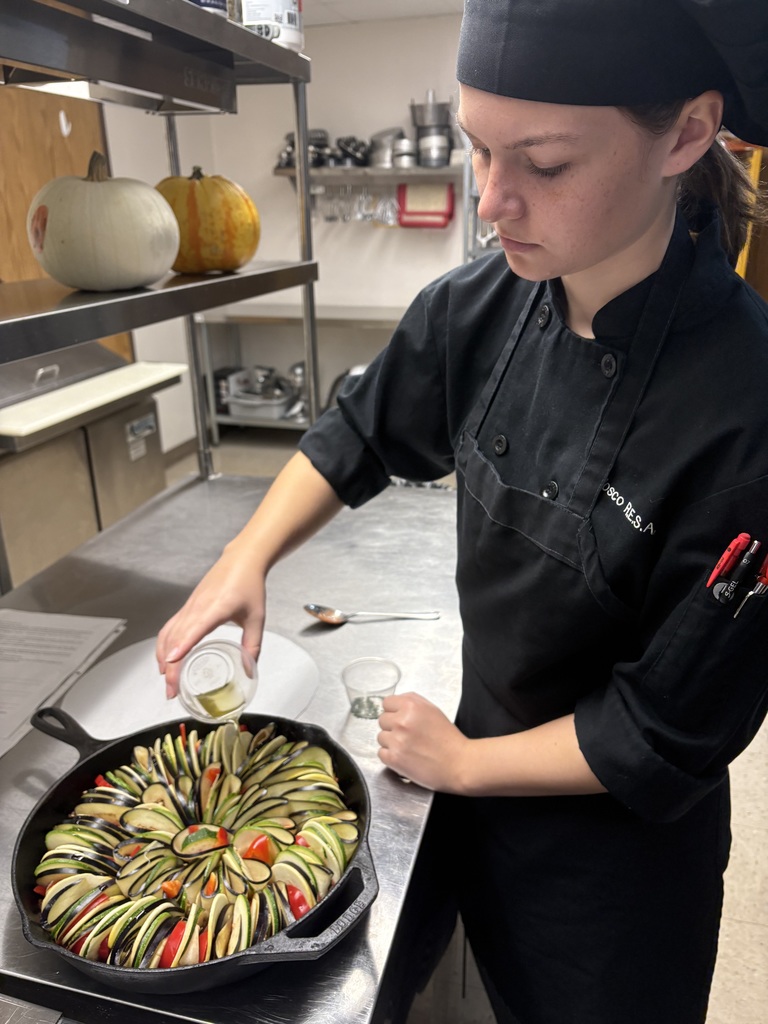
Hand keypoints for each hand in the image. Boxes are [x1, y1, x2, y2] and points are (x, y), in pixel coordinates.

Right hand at [156, 544, 266, 697]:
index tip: (172, 662)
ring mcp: (189, 606)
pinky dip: (164, 645)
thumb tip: (251, 670)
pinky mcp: (187, 606)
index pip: (196, 628)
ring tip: (166, 680)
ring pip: (168, 633)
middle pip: (176, 638)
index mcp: (217, 607)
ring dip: (163, 657)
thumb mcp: (257, 618)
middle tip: (172, 690)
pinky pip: (169, 627)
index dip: (183, 645)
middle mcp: (198, 607)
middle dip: (171, 667)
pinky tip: (166, 659)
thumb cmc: (249, 584)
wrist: (241, 560)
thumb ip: (253, 646)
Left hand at [377, 692, 469, 792]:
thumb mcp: (433, 710)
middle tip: (408, 735)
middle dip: (392, 727)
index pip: (386, 703)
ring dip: (391, 743)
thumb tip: (396, 702)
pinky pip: (381, 753)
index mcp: (411, 706)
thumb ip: (413, 702)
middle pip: (382, 720)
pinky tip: (405, 757)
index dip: (393, 711)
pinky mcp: (394, 759)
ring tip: (408, 747)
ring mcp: (396, 740)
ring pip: (381, 738)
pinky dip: (391, 757)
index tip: (400, 718)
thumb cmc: (449, 738)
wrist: (459, 763)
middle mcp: (401, 721)